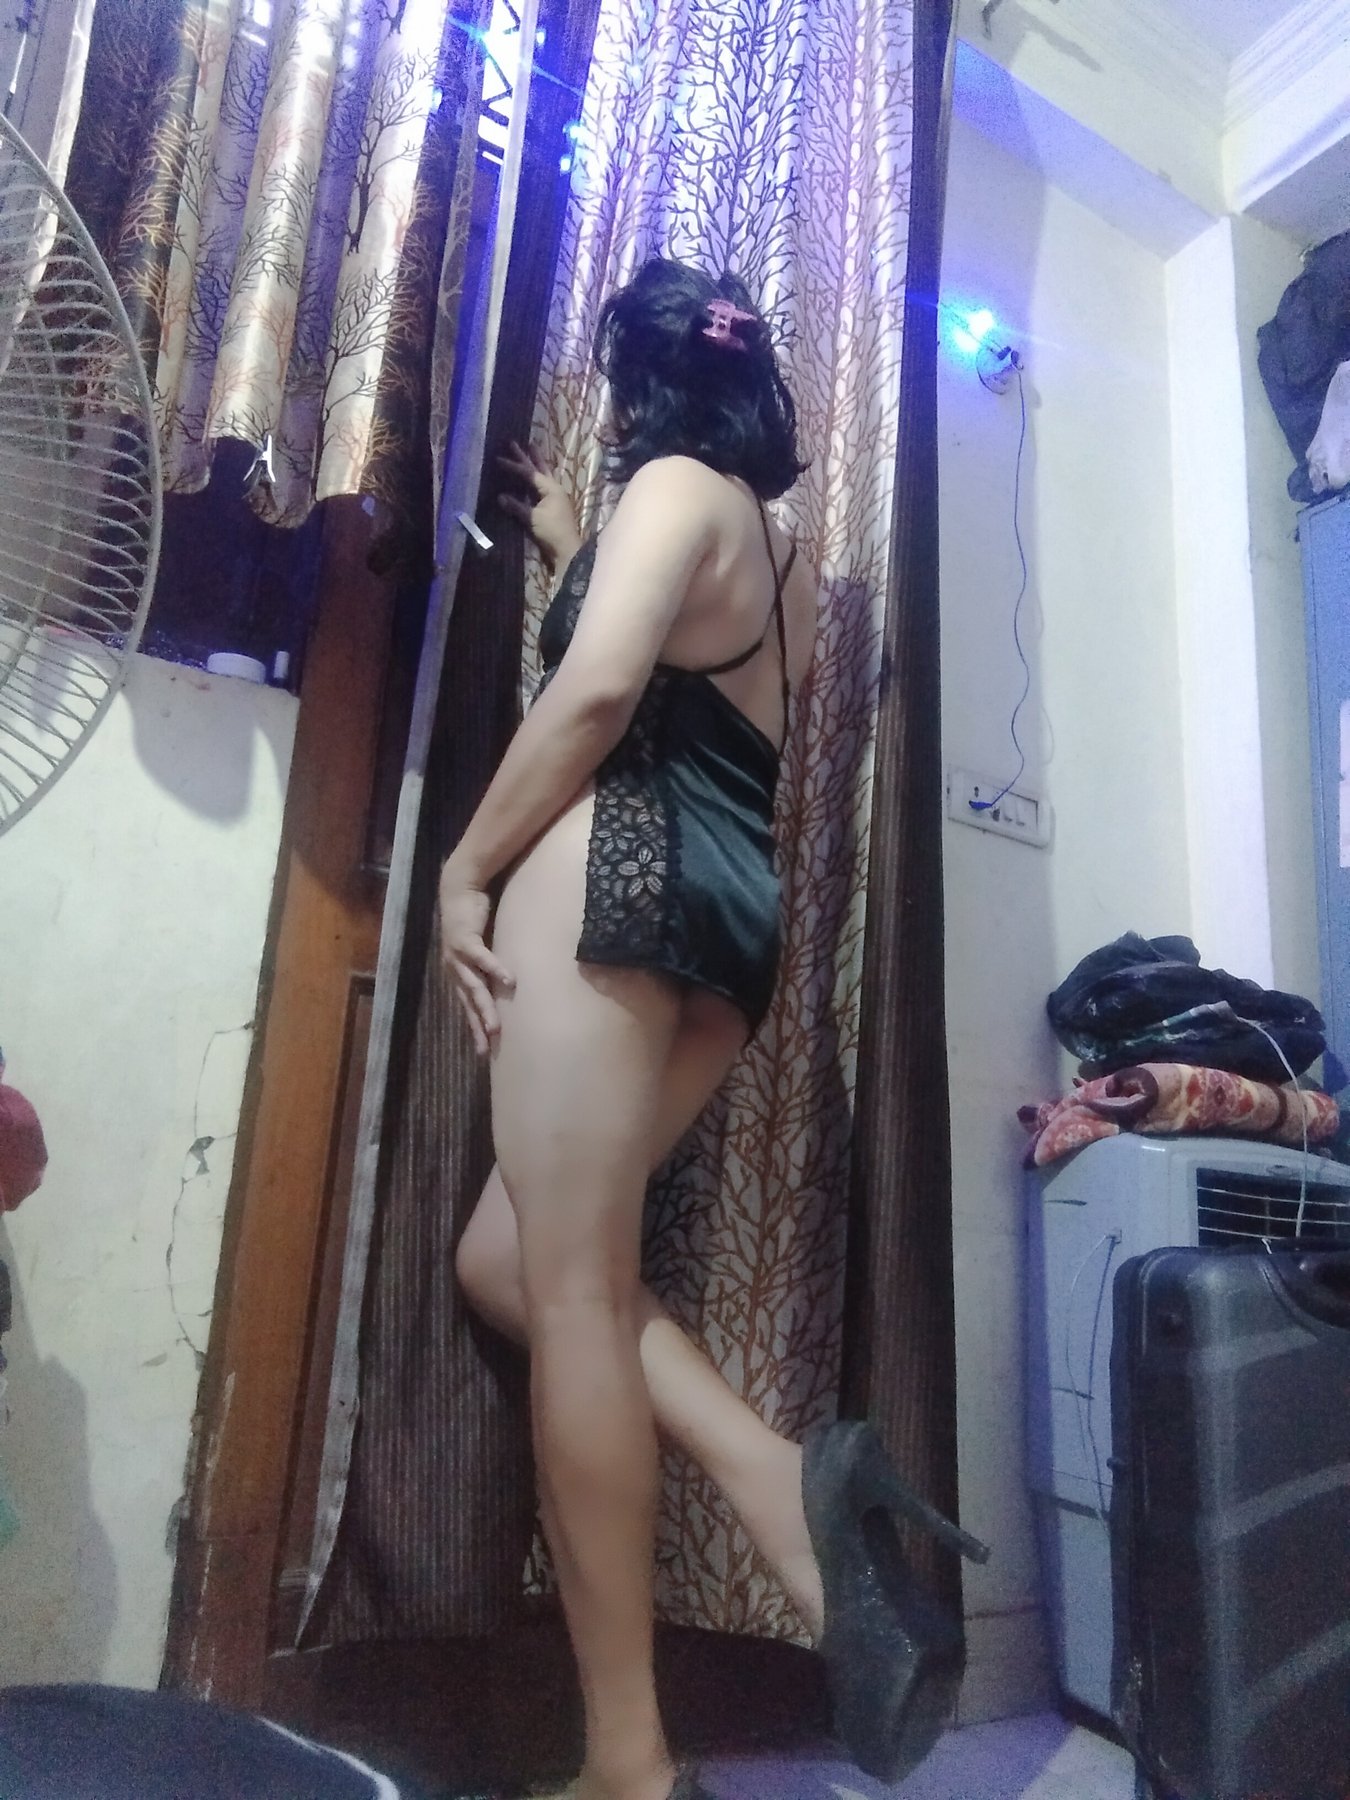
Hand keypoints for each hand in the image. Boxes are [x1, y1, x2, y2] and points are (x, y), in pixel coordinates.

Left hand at [438, 863, 513, 1056]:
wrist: (460, 887)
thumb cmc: (474, 917)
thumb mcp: (483, 945)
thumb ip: (491, 963)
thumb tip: (511, 980)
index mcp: (458, 972)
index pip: (467, 1005)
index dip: (474, 1027)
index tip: (484, 1049)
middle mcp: (454, 968)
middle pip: (468, 1002)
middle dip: (478, 1026)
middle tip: (488, 1047)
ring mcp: (457, 955)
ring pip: (473, 986)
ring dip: (484, 1007)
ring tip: (496, 1026)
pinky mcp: (465, 939)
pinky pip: (482, 958)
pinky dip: (495, 969)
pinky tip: (509, 981)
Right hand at [496, 439, 581, 567]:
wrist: (566, 550)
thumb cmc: (552, 531)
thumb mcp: (532, 518)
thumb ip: (517, 506)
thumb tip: (500, 496)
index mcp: (551, 488)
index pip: (529, 473)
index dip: (514, 466)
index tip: (499, 459)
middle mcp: (555, 489)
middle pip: (539, 468)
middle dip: (527, 456)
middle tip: (516, 442)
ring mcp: (556, 497)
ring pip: (543, 475)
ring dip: (535, 463)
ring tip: (529, 450)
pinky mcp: (554, 506)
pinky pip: (542, 486)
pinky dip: (535, 479)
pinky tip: (532, 477)